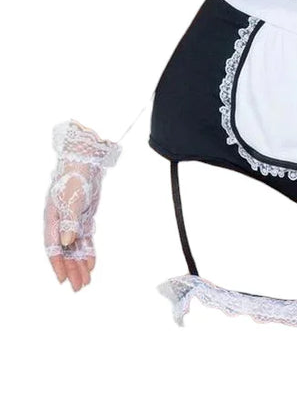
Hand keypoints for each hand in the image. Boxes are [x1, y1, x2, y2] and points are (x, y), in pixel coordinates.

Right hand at [44, 119, 120, 291]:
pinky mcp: (84, 217)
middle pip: (65, 251)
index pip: (54, 247)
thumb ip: (69, 222)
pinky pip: (85, 238)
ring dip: (80, 263)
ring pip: (75, 247)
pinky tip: (92, 263)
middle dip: (71, 269)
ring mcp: (72, 220)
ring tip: (86, 280)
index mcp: (53, 219)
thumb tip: (66, 243)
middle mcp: (61, 223)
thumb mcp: (72, 200)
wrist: (85, 161)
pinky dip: (88, 250)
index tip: (63, 279)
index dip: (58, 264)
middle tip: (79, 287)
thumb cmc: (74, 177)